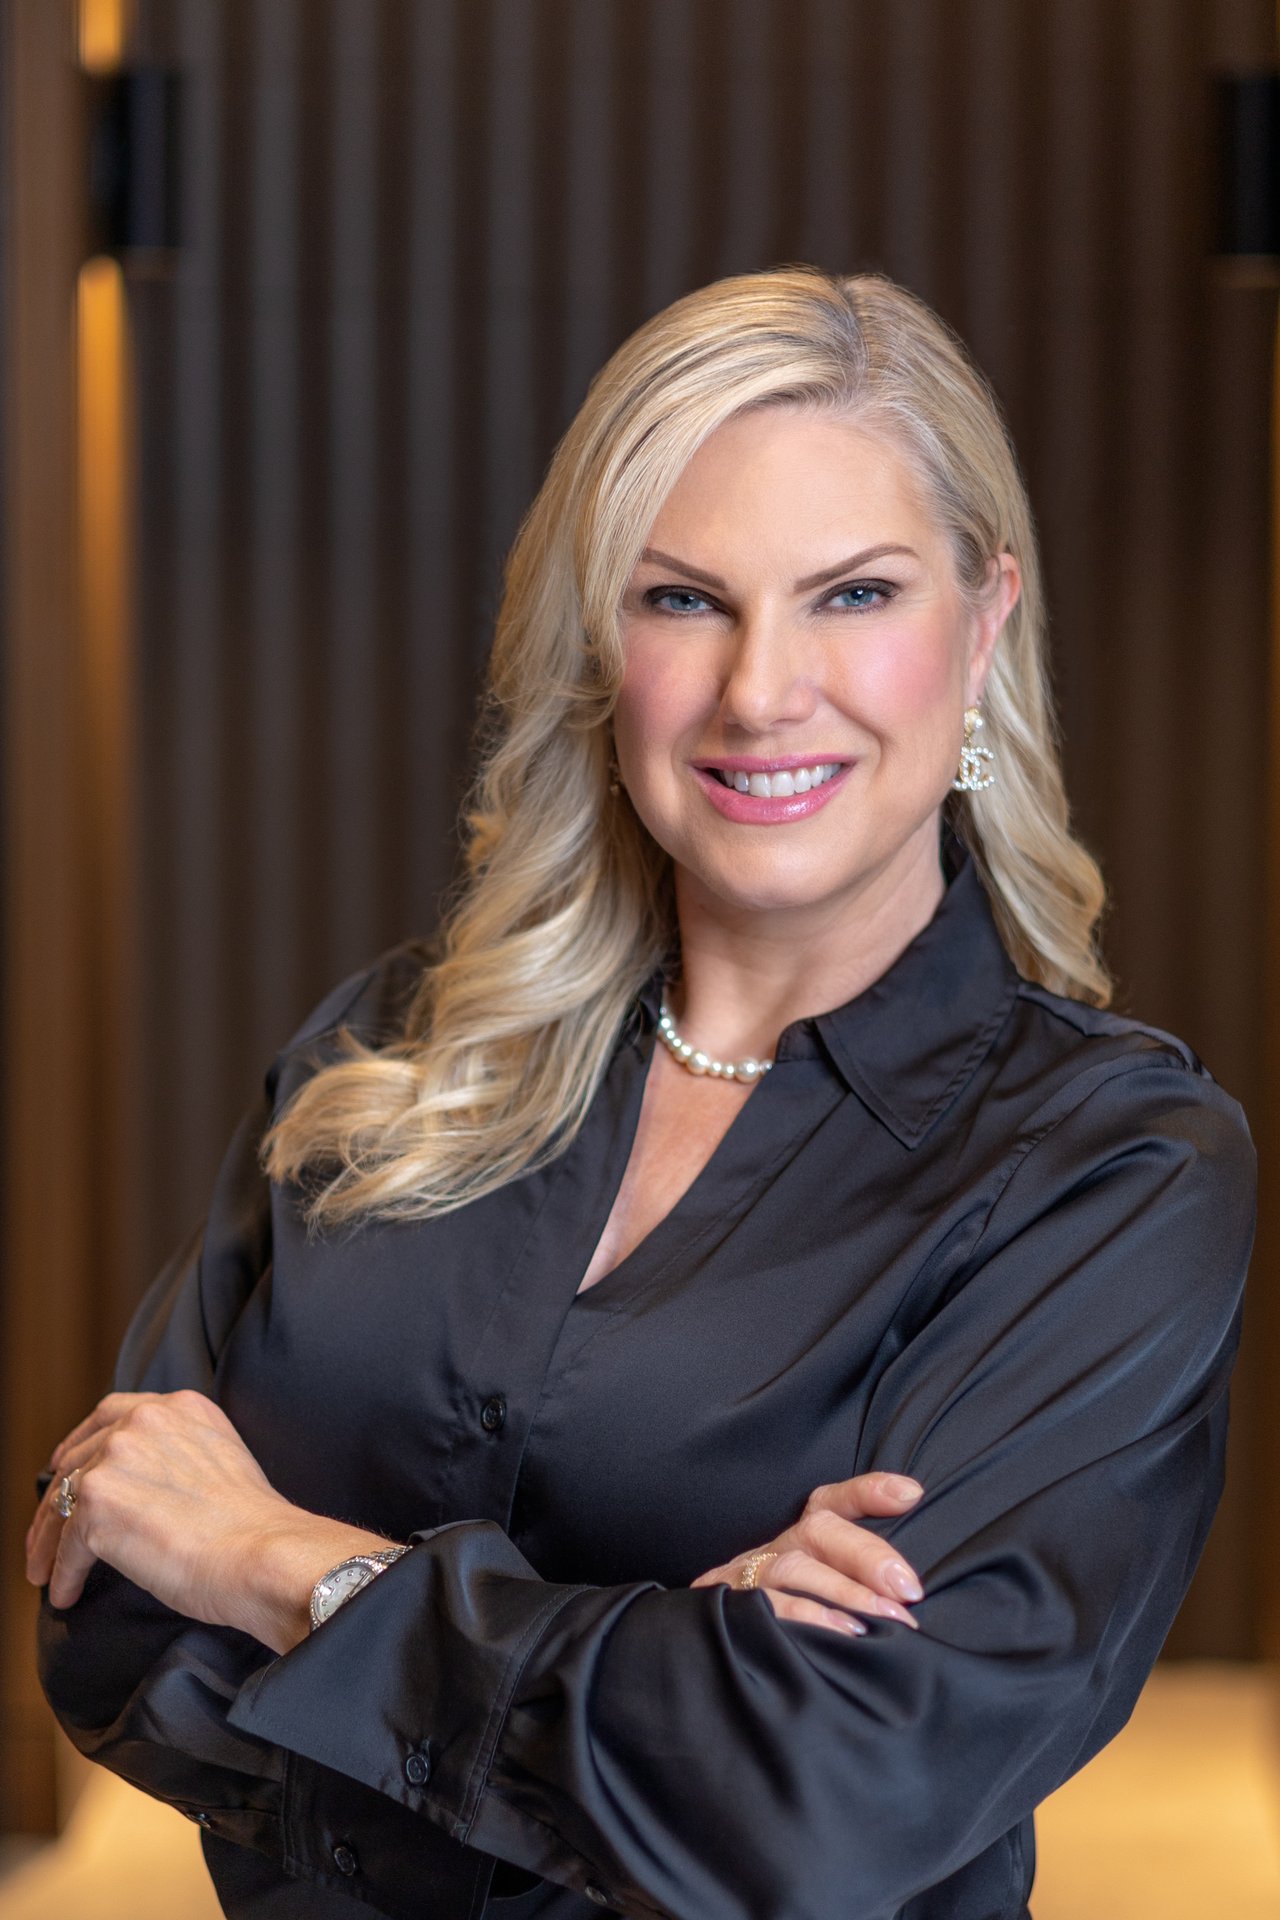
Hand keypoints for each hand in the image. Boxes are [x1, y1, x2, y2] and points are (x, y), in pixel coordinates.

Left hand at [25, 1391, 390, 1653]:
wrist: (262, 1554)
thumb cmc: (253, 1527)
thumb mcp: (220, 1461)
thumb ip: (178, 1455)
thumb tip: (137, 1488)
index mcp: (181, 1407)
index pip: (112, 1415)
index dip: (80, 1443)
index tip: (64, 1467)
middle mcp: (145, 1420)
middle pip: (78, 1458)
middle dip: (55, 1501)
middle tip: (45, 1534)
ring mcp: (118, 1457)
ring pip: (62, 1501)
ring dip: (48, 1540)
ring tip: (44, 1572)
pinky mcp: (98, 1503)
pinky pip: (66, 1545)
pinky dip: (62, 1573)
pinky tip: (66, 1593)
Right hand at [690, 1472, 925, 1634]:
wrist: (721, 1640)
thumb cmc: (791, 1606)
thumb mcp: (828, 1578)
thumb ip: (870, 1563)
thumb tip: (913, 1528)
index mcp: (805, 1534)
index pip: (836, 1501)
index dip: (871, 1492)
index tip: (910, 1495)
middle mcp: (780, 1547)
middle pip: (820, 1530)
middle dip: (867, 1556)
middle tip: (908, 1589)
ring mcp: (752, 1576)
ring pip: (794, 1570)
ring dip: (841, 1593)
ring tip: (880, 1620)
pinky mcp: (732, 1608)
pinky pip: (765, 1610)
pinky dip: (801, 1620)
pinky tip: (835, 1639)